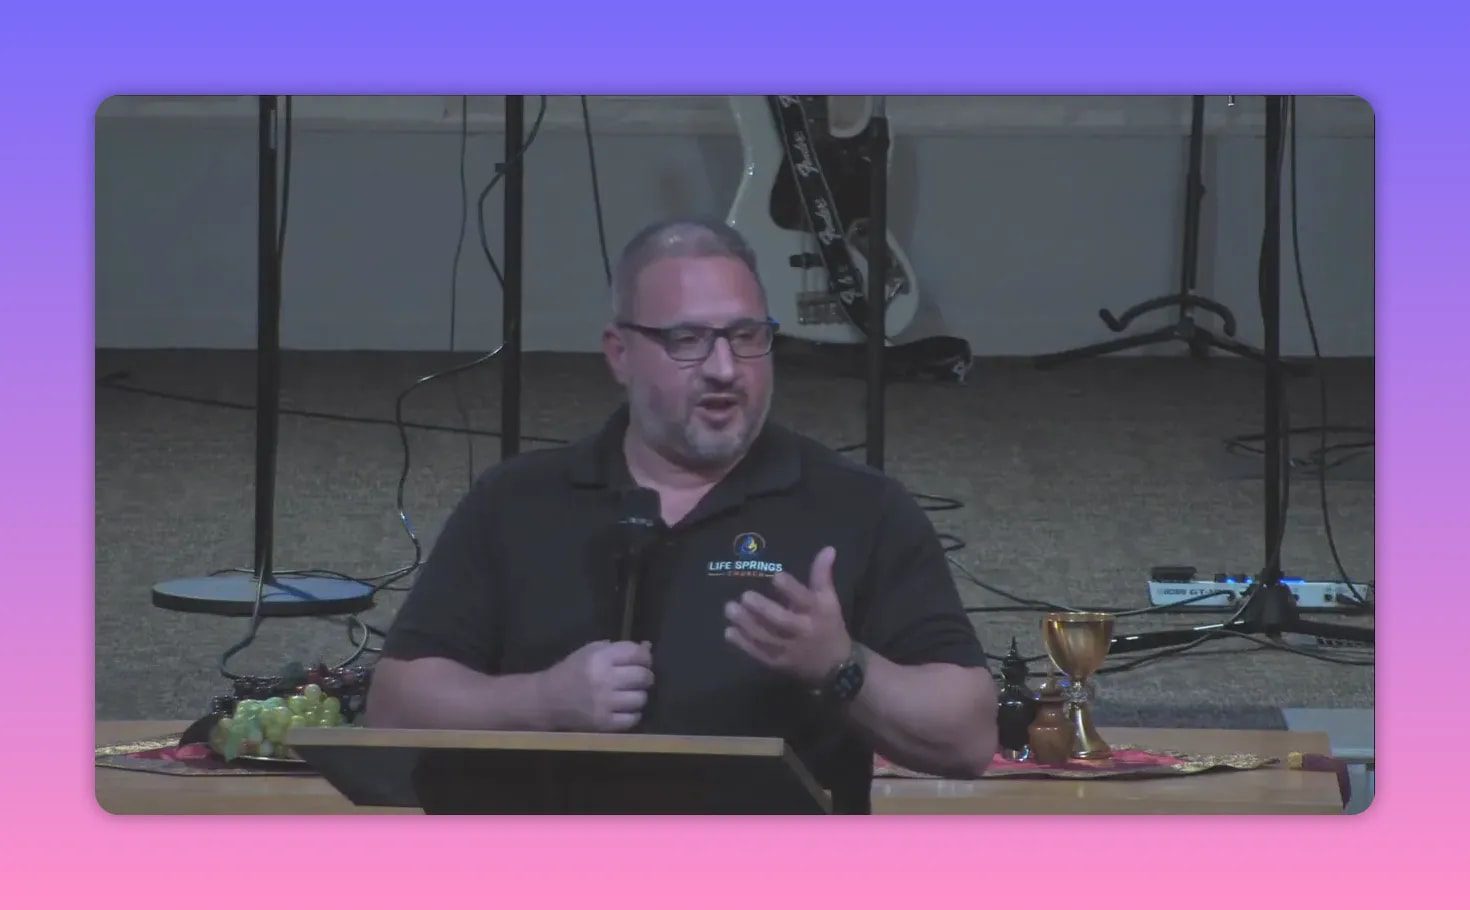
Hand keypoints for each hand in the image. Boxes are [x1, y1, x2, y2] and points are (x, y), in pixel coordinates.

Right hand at [539, 640, 653, 731]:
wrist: (547, 700)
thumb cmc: (571, 672)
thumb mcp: (590, 652)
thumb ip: (619, 648)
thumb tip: (647, 647)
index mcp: (600, 658)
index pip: (637, 654)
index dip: (645, 657)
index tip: (643, 661)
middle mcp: (604, 680)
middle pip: (643, 676)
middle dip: (645, 676)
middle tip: (640, 679)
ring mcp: (604, 703)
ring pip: (641, 698)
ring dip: (639, 696)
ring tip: (629, 694)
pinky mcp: (604, 723)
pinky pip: (632, 719)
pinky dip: (632, 714)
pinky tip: (624, 709)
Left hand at [724, 546, 852, 685]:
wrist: (836, 668)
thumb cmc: (829, 626)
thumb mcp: (830, 600)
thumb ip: (822, 575)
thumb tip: (827, 548)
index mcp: (818, 613)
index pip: (805, 599)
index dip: (791, 588)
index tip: (775, 576)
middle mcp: (803, 631)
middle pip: (782, 621)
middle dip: (763, 609)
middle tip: (744, 596)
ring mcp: (790, 649)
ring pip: (766, 638)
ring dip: (747, 624)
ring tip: (730, 608)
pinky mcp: (778, 663)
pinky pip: (759, 653)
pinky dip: (743, 643)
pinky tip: (729, 631)